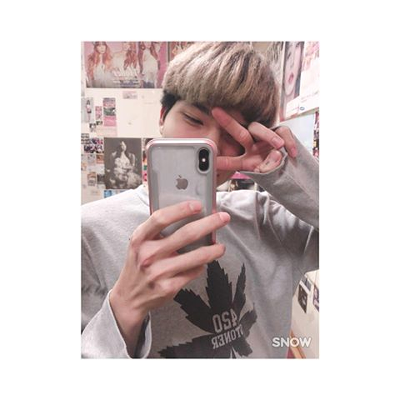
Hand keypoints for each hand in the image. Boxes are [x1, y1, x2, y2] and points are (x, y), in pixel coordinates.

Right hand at [109, 201, 229, 351]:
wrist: (129, 297)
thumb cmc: (139, 263)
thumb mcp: (140, 243)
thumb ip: (156, 230)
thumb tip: (188, 215)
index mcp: (140, 239)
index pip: (161, 218)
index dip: (181, 209)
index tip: (198, 205)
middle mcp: (148, 254)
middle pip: (186, 234)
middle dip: (209, 224)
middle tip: (223, 218)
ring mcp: (159, 272)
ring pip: (196, 257)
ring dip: (213, 250)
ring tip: (221, 246)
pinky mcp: (169, 287)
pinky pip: (193, 272)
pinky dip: (201, 266)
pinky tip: (204, 262)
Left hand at [211, 107, 296, 173]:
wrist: (289, 168)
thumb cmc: (273, 171)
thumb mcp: (266, 174)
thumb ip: (266, 169)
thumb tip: (266, 161)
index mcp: (245, 159)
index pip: (231, 160)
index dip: (221, 159)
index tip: (209, 156)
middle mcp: (252, 146)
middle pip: (239, 133)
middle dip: (227, 122)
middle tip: (215, 112)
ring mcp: (263, 139)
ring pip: (260, 130)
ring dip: (269, 137)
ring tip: (278, 147)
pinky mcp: (279, 134)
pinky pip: (283, 132)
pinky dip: (289, 142)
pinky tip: (292, 152)